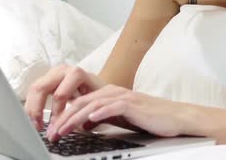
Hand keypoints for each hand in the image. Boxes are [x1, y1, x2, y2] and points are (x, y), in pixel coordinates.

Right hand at [24, 65, 105, 130]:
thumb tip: (65, 128)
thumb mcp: (93, 102)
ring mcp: (53, 73)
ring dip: (31, 109)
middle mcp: (62, 70)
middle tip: (39, 127)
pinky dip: (32, 105)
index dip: (56, 114)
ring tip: (36, 125)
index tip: (55, 128)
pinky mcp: (47, 79)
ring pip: (34, 89)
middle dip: (37, 110)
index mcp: (75, 74)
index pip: (59, 95)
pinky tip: (35, 118)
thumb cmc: (98, 94)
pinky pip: (34, 91)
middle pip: (40, 88)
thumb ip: (79, 112)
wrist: (98, 84)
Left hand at [45, 85, 187, 141]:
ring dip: (75, 118)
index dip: (64, 117)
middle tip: (51, 133)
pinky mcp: (132, 103)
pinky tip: (89, 121)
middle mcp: (112, 92)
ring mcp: (122, 97)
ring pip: (92, 105)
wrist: (174, 117)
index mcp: (108, 94)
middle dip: (63, 119)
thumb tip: (84, 125)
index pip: (80, 103)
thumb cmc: (149, 118)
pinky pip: (112, 107)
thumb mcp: (120, 118)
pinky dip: (99, 113)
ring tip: (63, 130)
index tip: (52, 131)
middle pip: (81, 103)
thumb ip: (102, 118)